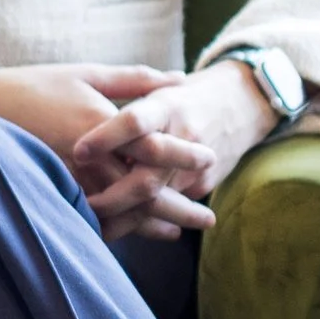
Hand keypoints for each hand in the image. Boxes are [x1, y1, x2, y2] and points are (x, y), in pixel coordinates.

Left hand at [65, 58, 274, 240]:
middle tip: (85, 205)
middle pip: (148, 177)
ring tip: (93, 225)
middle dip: (114, 198)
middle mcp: (184, 137)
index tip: (78, 152)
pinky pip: (170, 209)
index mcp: (166, 106)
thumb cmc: (181, 97)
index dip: (107, 138)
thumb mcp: (155, 89)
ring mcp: (196, 166)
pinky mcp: (203, 184)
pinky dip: (143, 222)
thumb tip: (86, 128)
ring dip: (124, 218)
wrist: (241, 103)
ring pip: (157, 201)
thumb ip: (124, 106)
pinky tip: (115, 229)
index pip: (136, 123)